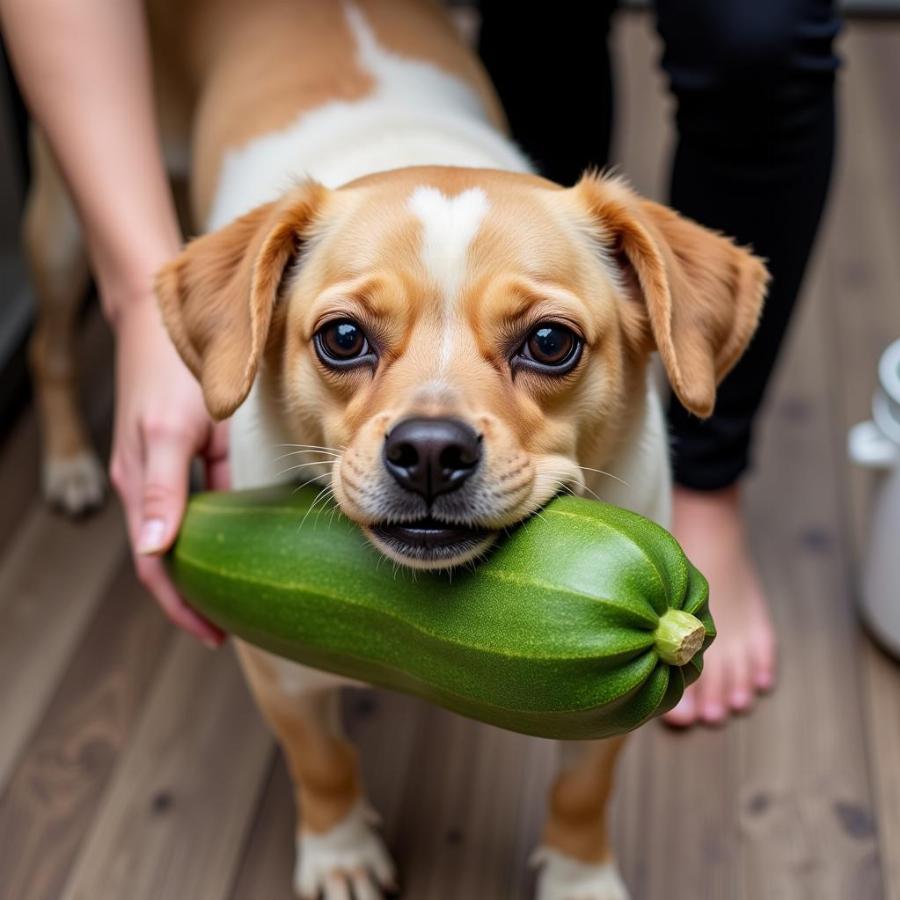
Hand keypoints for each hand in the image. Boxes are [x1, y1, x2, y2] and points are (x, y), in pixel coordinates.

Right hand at [109, 294, 227, 645]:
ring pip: (184, 538)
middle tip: (236, 628)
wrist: (159, 322)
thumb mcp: (170, 432)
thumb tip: (155, 549)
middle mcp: (150, 489)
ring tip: (240, 597)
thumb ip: (164, 489)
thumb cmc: (168, 374)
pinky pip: (197, 508)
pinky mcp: (181, 458)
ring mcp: (164, 474)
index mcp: (141, 490)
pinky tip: (242, 541)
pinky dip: (215, 535)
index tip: (216, 638)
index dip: (182, 608)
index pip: (157, 569)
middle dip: (196, 599)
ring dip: (205, 571)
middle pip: (169, 561)